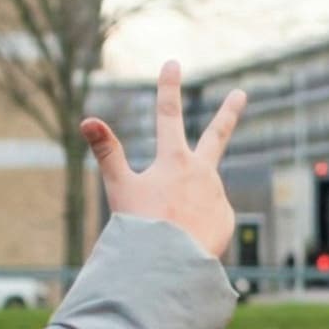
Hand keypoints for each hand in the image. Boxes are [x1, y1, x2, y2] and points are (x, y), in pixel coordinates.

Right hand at [84, 61, 246, 260]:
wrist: (171, 266)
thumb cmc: (142, 227)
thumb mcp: (121, 187)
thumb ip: (107, 152)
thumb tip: (87, 120)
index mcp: (174, 159)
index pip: (168, 115)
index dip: (168, 87)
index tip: (173, 63)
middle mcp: (202, 172)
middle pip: (216, 136)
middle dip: (228, 112)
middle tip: (240, 94)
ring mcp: (217, 195)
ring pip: (198, 194)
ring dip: (185, 204)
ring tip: (168, 229)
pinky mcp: (226, 219)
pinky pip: (206, 220)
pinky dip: (193, 227)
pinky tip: (184, 241)